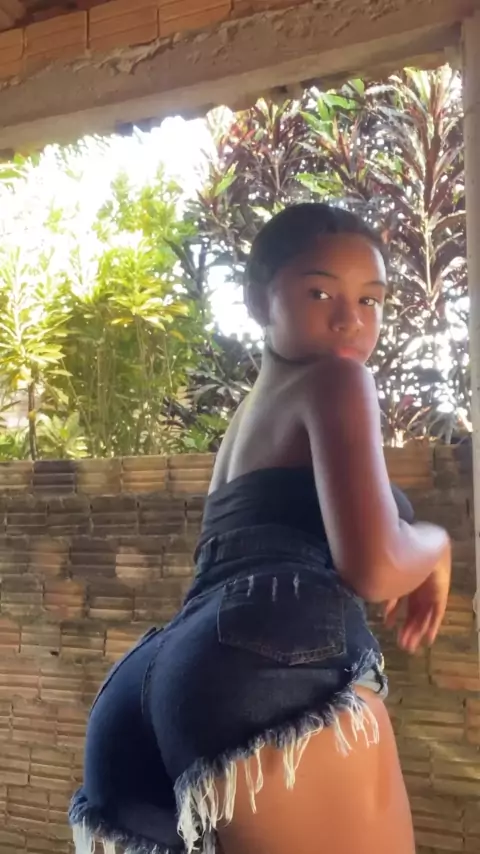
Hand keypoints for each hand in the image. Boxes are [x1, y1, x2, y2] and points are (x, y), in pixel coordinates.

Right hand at [384, 538, 450, 653]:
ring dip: (415, 631)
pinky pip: (437, 614)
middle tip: (400, 644)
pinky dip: (432, 627)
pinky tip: (427, 640)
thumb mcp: (390, 579)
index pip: (399, 600)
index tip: (387, 625)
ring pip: (423, 616)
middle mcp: (417, 586)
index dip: (394, 614)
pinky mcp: (441, 595)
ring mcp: (429, 591)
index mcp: (403, 579)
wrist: (420, 549)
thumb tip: (379, 610)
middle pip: (412, 611)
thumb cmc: (399, 559)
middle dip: (405, 628)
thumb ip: (386, 595)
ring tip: (408, 646)